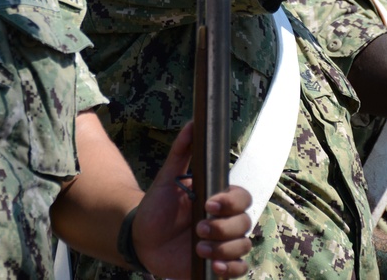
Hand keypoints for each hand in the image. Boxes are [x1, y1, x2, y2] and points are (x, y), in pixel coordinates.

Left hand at [132, 122, 251, 278]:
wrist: (141, 237)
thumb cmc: (157, 206)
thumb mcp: (168, 177)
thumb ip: (181, 151)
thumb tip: (192, 123)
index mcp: (219, 199)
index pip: (242, 198)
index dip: (230, 202)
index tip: (208, 203)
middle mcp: (225, 221)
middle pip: (245, 223)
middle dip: (223, 227)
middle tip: (198, 228)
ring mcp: (223, 244)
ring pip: (242, 246)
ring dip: (223, 249)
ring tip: (198, 248)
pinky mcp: (216, 264)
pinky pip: (238, 270)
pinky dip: (230, 269)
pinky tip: (212, 265)